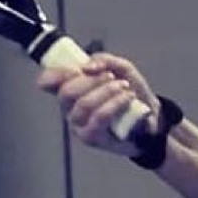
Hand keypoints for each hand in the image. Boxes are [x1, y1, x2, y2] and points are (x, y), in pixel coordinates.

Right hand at [38, 53, 158, 152]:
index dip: (55, 74)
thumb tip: (87, 67)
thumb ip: (104, 60)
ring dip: (105, 91)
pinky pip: (99, 117)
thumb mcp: (120, 68)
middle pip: (66, 92)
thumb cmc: (128, 92)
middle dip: (91, 81)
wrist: (150, 117)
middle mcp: (68, 108)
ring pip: (84, 104)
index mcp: (69, 89)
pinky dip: (115, 104)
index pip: (47, 82)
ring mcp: (78, 125)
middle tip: (111, 77)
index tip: (77, 69)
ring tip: (124, 86)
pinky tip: (127, 98)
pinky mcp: (90, 138)